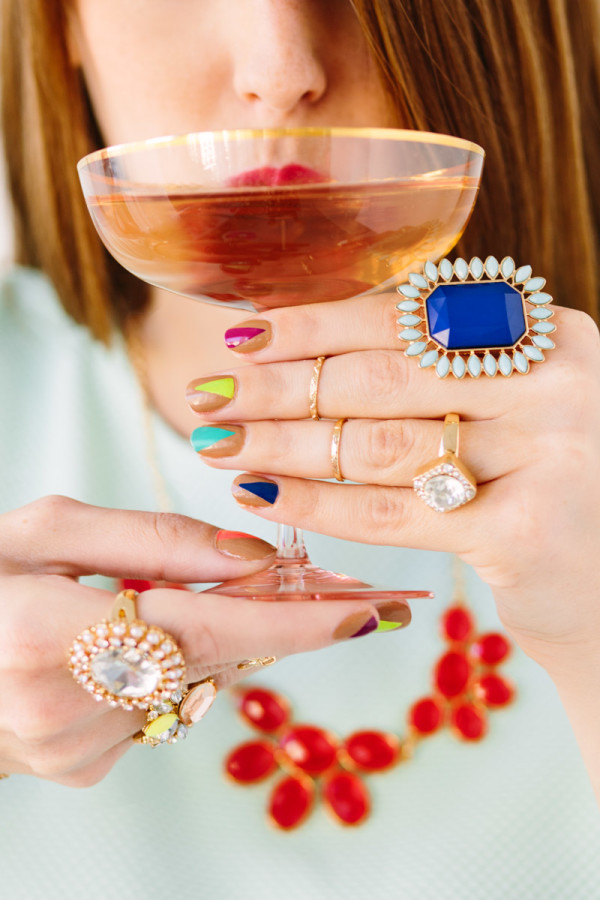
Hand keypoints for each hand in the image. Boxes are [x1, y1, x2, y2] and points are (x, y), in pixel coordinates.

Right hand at [0, 496, 401, 784]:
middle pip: (213, 658)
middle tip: (332, 588)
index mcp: (42, 634)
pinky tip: (145, 641)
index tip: (364, 612)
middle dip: (276, 619)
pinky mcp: (82, 768)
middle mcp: (61, 709)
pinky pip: (163, 709)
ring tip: (198, 596)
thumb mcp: (44, 531)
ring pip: (195, 683)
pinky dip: (178, 667)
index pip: (201, 626)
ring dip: (220, 638)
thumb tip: (250, 555)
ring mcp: (73, 750)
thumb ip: (152, 539)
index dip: (289, 618)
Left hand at [187, 292, 599, 673]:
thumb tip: (306, 345)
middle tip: (209, 394)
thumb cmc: (540, 484)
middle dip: (280, 387)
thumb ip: (439, 367)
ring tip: (219, 444)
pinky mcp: (524, 532)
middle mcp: (555, 383)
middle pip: (381, 378)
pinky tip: (261, 497)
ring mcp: (547, 456)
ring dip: (282, 444)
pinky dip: (316, 505)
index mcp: (546, 332)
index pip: (407, 314)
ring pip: (377, 444)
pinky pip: (391, 514)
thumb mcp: (511, 404)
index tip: (244, 334)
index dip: (315, 324)